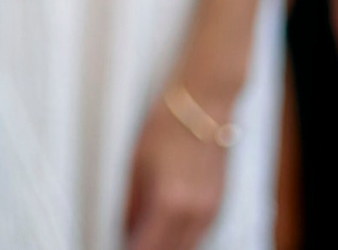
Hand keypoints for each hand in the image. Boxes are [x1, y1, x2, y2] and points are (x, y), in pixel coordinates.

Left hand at [124, 88, 228, 249]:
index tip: (119, 245)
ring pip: (187, 247)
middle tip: (129, 242)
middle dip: (148, 249)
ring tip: (145, 236)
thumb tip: (124, 227)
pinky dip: (182, 238)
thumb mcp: (136, 162)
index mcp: (169, 202)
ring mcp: (210, 211)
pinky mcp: (218, 204)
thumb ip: (130, 202)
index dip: (129, 249)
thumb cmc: (168, 123)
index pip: (147, 248)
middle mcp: (194, 213)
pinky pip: (199, 235)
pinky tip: (166, 228)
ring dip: (167, 246)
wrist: (204, 102)